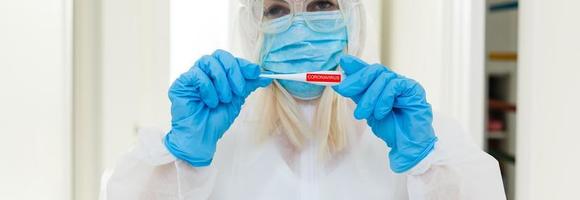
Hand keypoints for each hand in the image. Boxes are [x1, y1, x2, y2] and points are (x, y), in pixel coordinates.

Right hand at [164, 50, 271, 166]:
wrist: (202, 136)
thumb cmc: (216, 119)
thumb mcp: (237, 99)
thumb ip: (248, 85)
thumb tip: (265, 76)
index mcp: (218, 73)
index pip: (230, 59)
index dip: (244, 64)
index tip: (256, 73)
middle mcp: (205, 72)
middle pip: (220, 55)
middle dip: (233, 71)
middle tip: (239, 89)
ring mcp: (192, 76)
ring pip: (208, 62)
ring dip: (221, 82)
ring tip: (223, 99)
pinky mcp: (182, 83)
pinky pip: (197, 75)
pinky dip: (208, 88)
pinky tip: (210, 102)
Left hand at [333, 55, 437, 172]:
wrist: (407, 145)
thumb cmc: (391, 129)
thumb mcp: (368, 110)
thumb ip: (357, 96)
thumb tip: (339, 83)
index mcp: (384, 86)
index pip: (369, 70)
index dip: (356, 65)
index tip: (342, 61)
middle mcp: (394, 82)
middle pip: (375, 70)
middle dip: (358, 79)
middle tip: (344, 90)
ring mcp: (405, 84)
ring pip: (383, 78)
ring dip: (370, 97)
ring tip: (363, 114)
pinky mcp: (414, 89)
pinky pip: (395, 85)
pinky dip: (384, 99)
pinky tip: (381, 112)